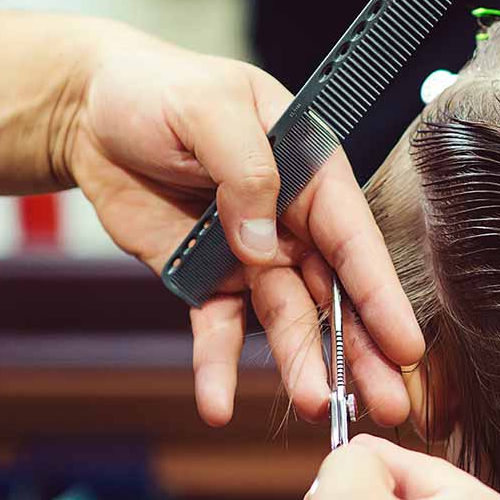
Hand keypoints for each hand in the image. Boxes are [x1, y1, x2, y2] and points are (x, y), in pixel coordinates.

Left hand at [65, 27, 422, 425]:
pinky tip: (218, 405)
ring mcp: (252, 257)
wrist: (92, 112)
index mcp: (311, 174)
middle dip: (363, 350)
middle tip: (388, 404)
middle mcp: (292, 223)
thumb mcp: (209, 108)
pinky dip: (218, 368)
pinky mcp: (208, 282)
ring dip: (303, 366)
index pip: (354, 240)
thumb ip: (245, 169)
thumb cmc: (160, 90)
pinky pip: (218, 331)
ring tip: (317, 409)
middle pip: (335, 295)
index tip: (406, 347)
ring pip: (287, 322)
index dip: (381, 295)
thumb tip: (263, 244)